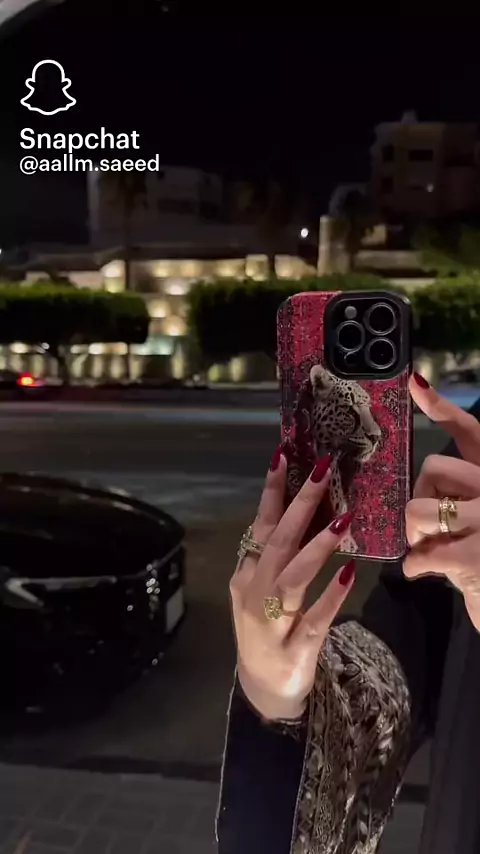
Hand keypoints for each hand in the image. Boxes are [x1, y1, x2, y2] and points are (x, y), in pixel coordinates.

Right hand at [229, 448, 355, 721]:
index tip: (284, 456)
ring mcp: (272, 624)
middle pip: (278, 544)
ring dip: (316, 549)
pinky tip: (350, 576)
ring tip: (342, 520)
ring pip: (293, 579)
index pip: (260, 525)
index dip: (272, 492)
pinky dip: (330, 597)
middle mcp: (254, 593)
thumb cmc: (266, 631)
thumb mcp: (260, 589)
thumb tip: (298, 509)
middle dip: (300, 506)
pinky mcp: (295, 650)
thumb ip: (273, 555)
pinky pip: (314, 620)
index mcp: (247, 575)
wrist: (262, 690)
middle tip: (323, 472)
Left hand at [406, 373, 479, 630]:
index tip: (414, 382)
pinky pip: (423, 551)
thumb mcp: (473, 522)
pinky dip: (415, 565)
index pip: (470, 431)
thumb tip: (417, 497)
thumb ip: (455, 499)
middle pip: (434, 467)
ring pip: (420, 507)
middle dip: (420, 497)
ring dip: (415, 533)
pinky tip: (423, 572)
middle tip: (429, 525)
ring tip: (428, 547)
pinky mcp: (475, 556)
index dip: (440, 406)